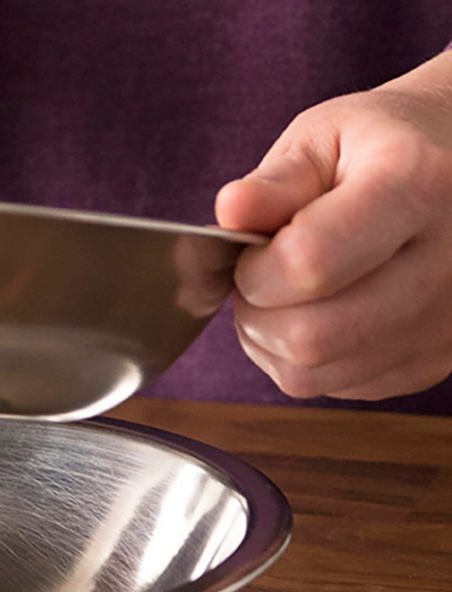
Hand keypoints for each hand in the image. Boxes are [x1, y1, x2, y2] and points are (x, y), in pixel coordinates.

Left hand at [216, 51, 451, 399]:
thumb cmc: (381, 146)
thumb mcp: (326, 137)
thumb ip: (275, 180)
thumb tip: (229, 212)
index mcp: (417, 186)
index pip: (309, 263)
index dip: (255, 269)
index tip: (251, 251)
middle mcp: (447, 263)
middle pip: (312, 335)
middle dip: (256, 312)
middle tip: (260, 277)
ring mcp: (447, 322)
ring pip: (316, 372)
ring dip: (272, 342)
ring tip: (283, 295)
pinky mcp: (437, 361)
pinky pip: (339, 387)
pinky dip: (307, 360)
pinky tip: (319, 314)